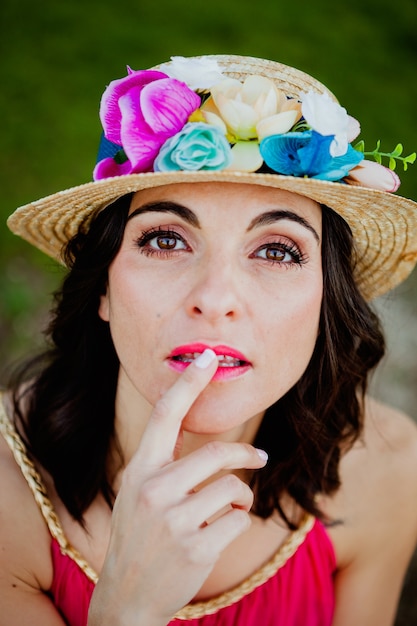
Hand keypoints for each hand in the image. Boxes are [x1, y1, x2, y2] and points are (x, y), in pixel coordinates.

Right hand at [88, 349, 267, 625]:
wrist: (127, 597)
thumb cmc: (138, 536)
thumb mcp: (136, 492)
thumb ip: (161, 462)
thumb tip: (187, 424)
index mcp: (140, 470)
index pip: (166, 415)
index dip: (188, 382)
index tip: (207, 357)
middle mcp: (154, 490)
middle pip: (218, 454)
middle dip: (247, 456)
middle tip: (261, 459)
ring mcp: (175, 521)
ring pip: (234, 489)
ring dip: (240, 498)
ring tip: (229, 510)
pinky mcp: (197, 548)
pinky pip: (239, 519)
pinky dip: (238, 523)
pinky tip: (218, 536)